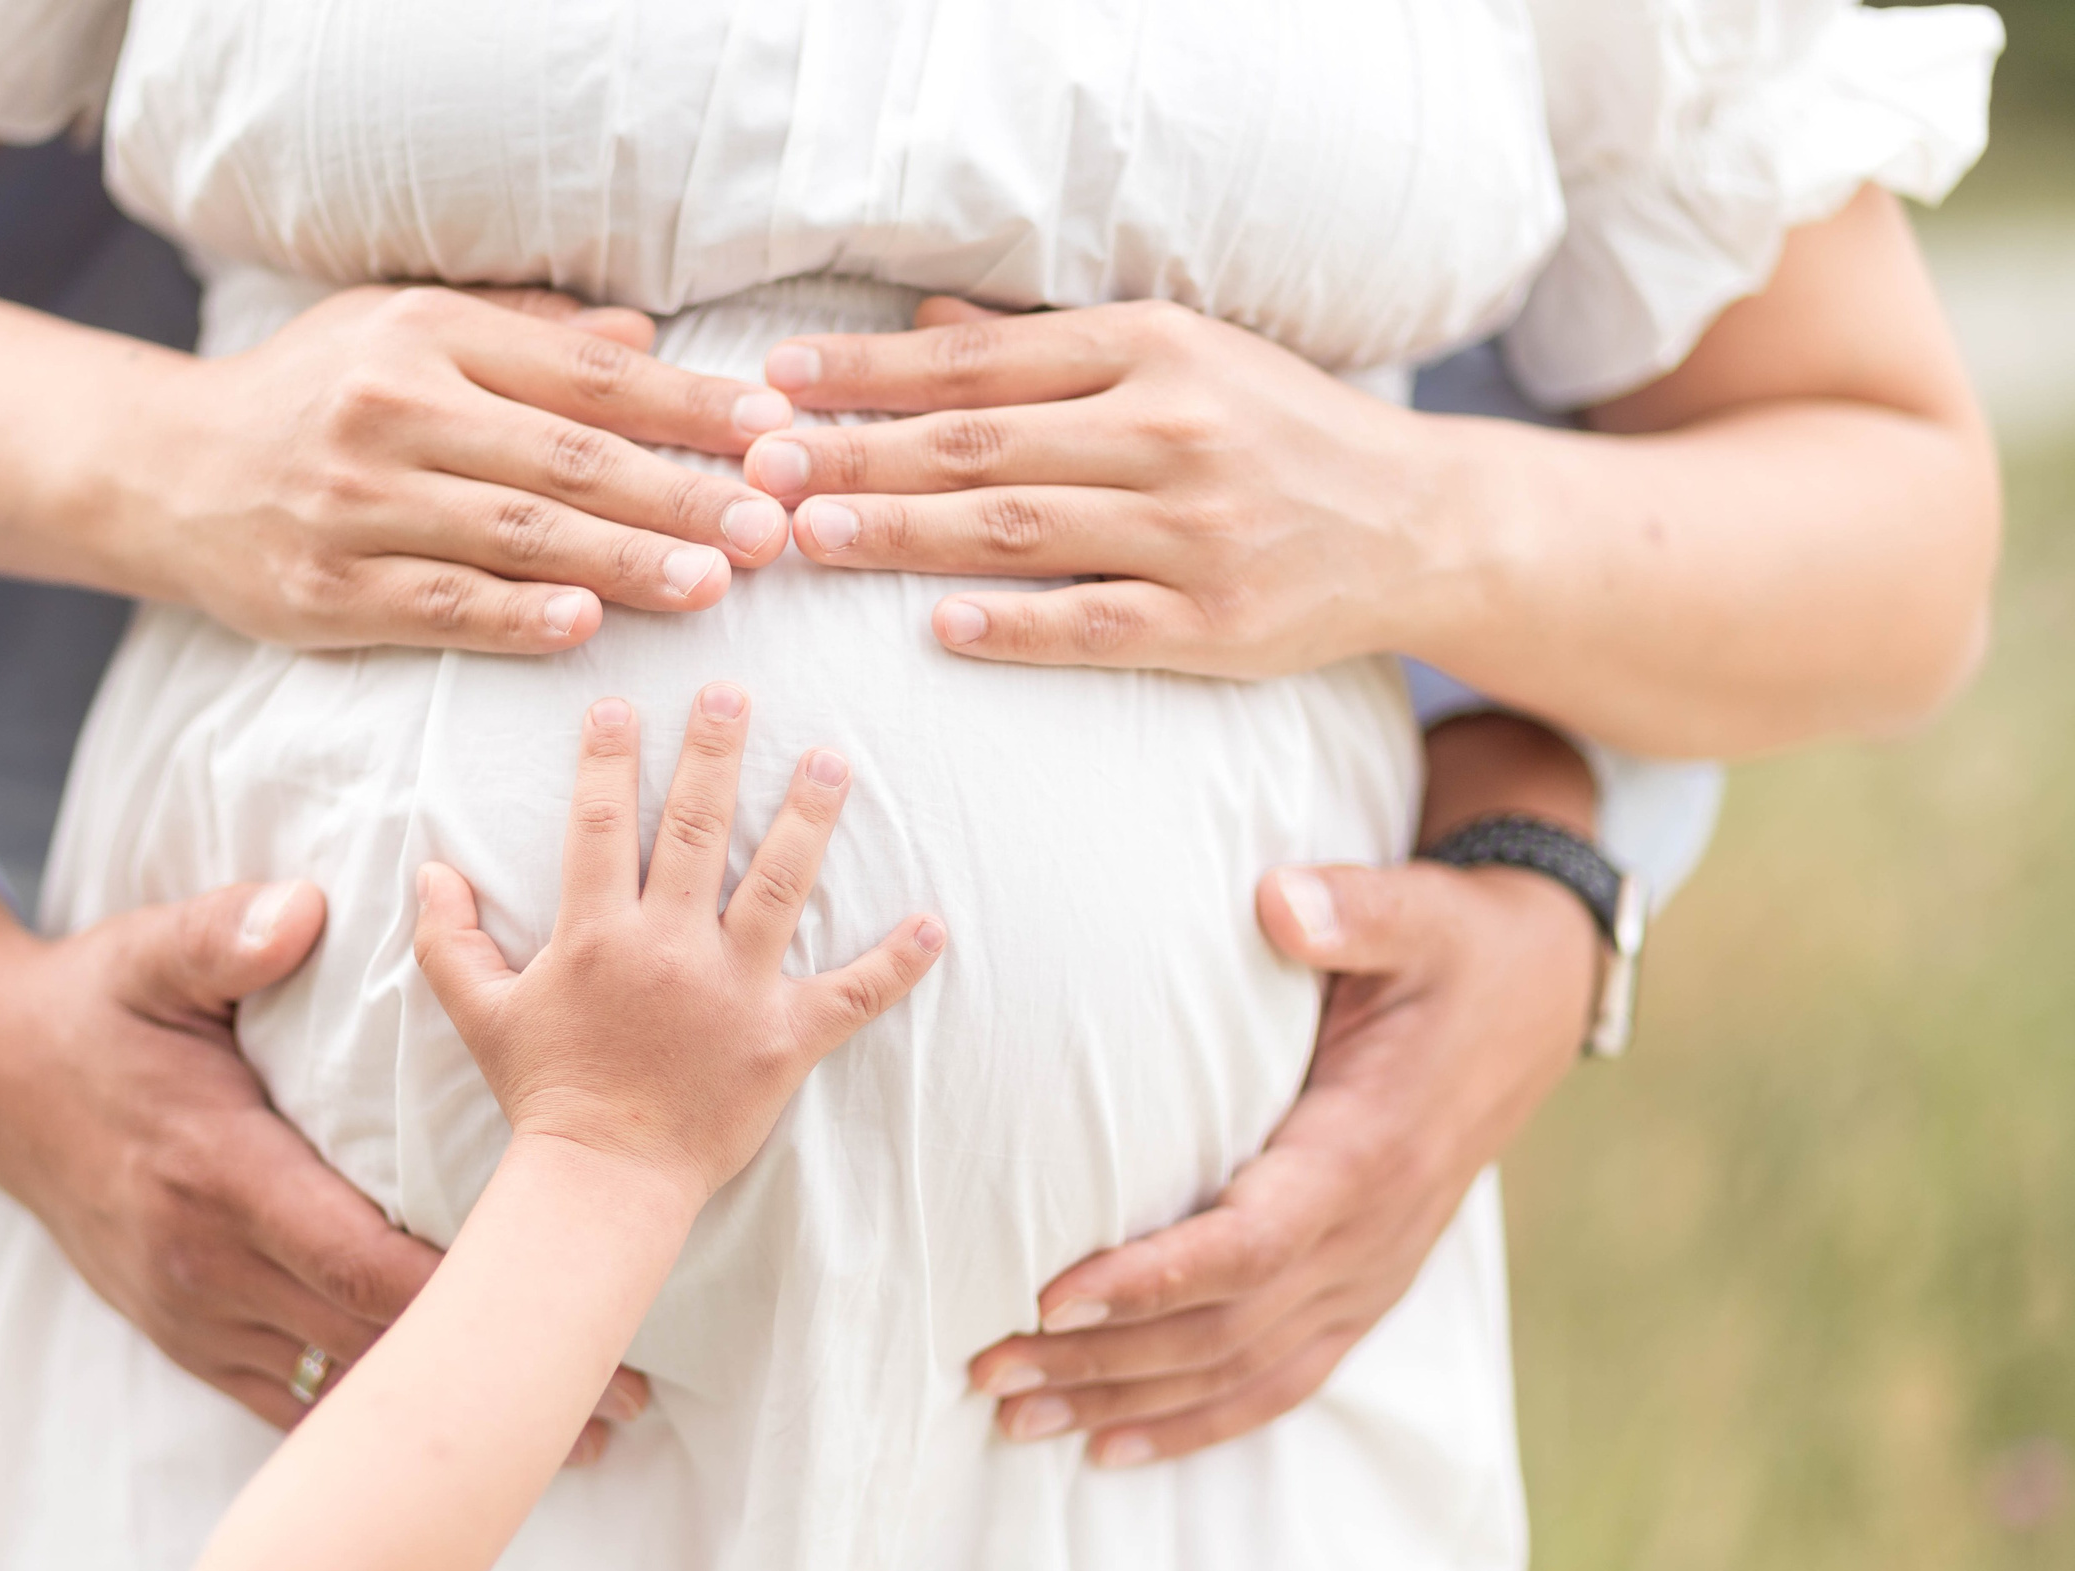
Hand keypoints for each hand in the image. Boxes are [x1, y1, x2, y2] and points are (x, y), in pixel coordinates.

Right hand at [0, 867, 647, 1448]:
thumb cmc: (98, 1007)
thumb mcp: (149, 951)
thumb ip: (224, 932)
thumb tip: (299, 911)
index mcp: (218, 1170)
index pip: (359, 1257)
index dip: (463, 1299)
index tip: (565, 1318)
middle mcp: (204, 1261)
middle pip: (369, 1342)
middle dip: (490, 1375)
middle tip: (619, 1402)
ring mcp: (191, 1312)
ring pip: (335, 1388)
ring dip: (445, 1417)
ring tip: (570, 1437)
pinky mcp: (185, 1334)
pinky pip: (285, 1399)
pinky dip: (369, 1423)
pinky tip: (448, 1444)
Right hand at [121, 285, 797, 650]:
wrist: (162, 470)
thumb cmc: (313, 395)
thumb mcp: (405, 328)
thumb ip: (527, 333)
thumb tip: (645, 340)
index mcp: (429, 333)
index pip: (588, 375)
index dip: (691, 407)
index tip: (774, 436)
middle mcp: (394, 409)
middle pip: (567, 456)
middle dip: (681, 494)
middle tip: (770, 528)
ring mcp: (357, 503)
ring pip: (516, 534)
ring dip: (625, 563)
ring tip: (714, 584)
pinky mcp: (326, 588)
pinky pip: (442, 606)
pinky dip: (520, 617)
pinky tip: (591, 626)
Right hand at [413, 684, 945, 1202]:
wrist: (603, 1182)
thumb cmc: (544, 1094)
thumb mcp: (478, 1014)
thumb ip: (449, 938)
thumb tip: (429, 867)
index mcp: (598, 936)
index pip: (604, 824)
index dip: (610, 759)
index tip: (621, 703)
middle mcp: (671, 950)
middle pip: (700, 830)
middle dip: (717, 753)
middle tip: (735, 692)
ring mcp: (736, 992)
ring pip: (781, 885)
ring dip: (809, 818)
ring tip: (833, 761)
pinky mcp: (784, 1039)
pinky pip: (851, 995)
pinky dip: (896, 962)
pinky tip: (934, 922)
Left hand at [741, 295, 1452, 675]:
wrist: (1420, 521)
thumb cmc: (1277, 431)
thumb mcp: (1177, 357)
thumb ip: (1048, 351)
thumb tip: (923, 330)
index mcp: (1154, 350)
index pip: (980, 364)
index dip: (870, 373)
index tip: (777, 381)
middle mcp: (1171, 431)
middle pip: (981, 446)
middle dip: (859, 453)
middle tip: (762, 465)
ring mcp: (1195, 530)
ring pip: (1020, 531)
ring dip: (905, 535)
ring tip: (810, 536)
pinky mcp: (1216, 622)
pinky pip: (1097, 623)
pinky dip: (1017, 626)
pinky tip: (939, 627)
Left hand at [967, 808, 1595, 1462]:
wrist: (1536, 996)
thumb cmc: (1453, 949)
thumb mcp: (1415, 912)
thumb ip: (1350, 909)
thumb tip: (1279, 899)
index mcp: (1368, 1151)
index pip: (1250, 1243)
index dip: (1152, 1279)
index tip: (1052, 1294)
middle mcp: (1372, 1236)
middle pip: (1224, 1329)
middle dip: (1101, 1359)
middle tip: (986, 1368)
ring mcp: (1371, 1276)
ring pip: (1241, 1373)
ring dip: (1127, 1404)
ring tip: (1017, 1416)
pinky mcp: (1364, 1291)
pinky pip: (1280, 1382)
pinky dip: (1195, 1424)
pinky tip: (1112, 1448)